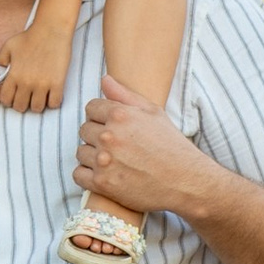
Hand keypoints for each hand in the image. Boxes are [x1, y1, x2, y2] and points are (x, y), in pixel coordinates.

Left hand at [0, 17, 73, 115]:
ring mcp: (43, 85)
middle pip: (20, 107)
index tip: (14, 95)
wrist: (51, 30)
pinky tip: (51, 94)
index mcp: (14, 75)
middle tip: (26, 97)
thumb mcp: (9, 46)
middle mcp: (26, 83)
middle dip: (21, 104)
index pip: (5, 100)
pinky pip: (54, 104)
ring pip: (37, 108)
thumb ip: (1, 60)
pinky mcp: (57, 84)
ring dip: (37, 104)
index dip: (8, 99)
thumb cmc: (30, 37)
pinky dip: (52, 102)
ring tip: (39, 96)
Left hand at [71, 71, 199, 218]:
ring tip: (113, 160)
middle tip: (116, 145)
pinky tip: (104, 174)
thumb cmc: (171, 145)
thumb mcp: (154, 113)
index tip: (112, 127)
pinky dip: (88, 175)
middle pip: (84, 129)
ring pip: (80, 152)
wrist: (185, 181)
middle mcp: (109, 136)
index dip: (100, 116)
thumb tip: (104, 79)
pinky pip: (78, 174)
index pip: (91, 108)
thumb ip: (126, 95)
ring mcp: (104, 161)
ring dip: (92, 156)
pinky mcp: (102, 184)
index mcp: (120, 115)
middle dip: (97, 136)